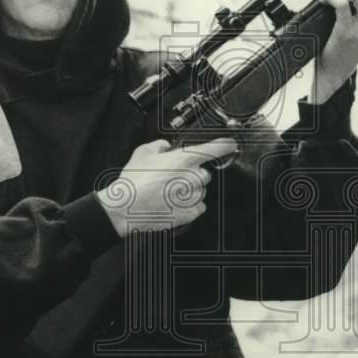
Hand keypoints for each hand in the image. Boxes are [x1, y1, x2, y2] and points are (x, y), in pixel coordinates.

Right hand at [96, 137, 237, 236]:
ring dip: (190, 191)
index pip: (216, 149)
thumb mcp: (143, 152)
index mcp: (186, 159)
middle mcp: (194, 176)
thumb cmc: (134, 181)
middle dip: (192, 175)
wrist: (126, 207)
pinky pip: (198, 206)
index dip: (226, 146)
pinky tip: (172, 203)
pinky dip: (189, 205)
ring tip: (168, 193)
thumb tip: (166, 147)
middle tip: (173, 178)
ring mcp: (193, 196)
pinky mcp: (190, 212)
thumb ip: (160, 145)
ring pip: (200, 191)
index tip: (231, 145)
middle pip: (204, 173)